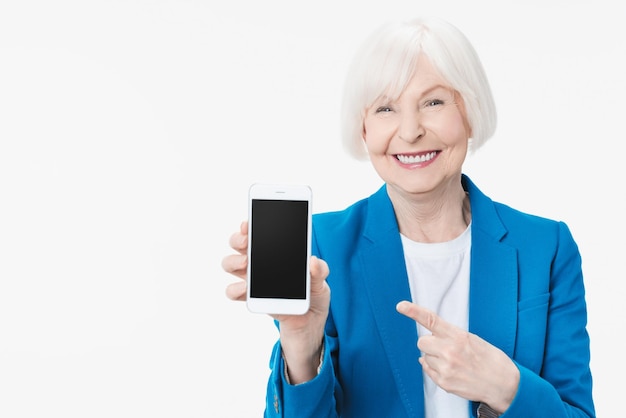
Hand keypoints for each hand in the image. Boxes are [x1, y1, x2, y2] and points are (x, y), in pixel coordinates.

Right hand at [221, 221, 330, 383]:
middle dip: (238, 239)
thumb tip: (312, 261)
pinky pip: (234, 291)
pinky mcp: (252, 298)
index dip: (251, 225)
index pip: (259, 232)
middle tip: (247, 241)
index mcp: (278, 252)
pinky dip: (235, 289)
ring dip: (233, 260)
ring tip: (245, 263)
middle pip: (238, 243)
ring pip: (230, 263)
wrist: (309, 326)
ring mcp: (254, 280)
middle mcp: (261, 262)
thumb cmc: (314, 298)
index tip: (249, 222)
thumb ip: (319, 271)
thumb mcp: (322, 284)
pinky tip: (245, 289)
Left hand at [396, 301, 518, 412]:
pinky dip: (435, 369)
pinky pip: (428, 370)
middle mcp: (449, 351)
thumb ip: (451, 336)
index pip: (430, 320)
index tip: (401, 306)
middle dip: (430, 343)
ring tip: (453, 362)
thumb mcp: (473, 339)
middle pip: (422, 341)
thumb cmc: (490, 359)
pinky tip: (451, 370)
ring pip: (424, 357)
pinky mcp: (444, 382)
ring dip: (434, 358)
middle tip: (445, 348)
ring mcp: (445, 368)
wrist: (504, 384)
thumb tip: (433, 337)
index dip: (413, 311)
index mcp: (458, 336)